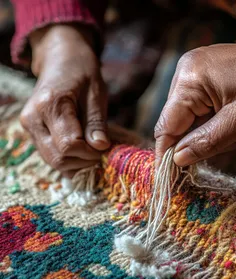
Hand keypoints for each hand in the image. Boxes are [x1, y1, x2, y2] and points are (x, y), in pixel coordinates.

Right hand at [21, 25, 109, 176]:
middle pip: (58, 158)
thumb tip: (100, 147)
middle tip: (102, 151)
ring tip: (93, 150)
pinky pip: (51, 156)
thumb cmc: (82, 73)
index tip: (106, 147)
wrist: (60, 59)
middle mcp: (33, 119)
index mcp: (49, 105)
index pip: (69, 145)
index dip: (90, 153)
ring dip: (77, 163)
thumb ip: (96, 122)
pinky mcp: (33, 132)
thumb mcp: (96, 94)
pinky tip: (83, 152)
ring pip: (53, 161)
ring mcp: (30, 127)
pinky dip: (69, 160)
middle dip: (84, 161)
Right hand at [154, 40, 235, 166]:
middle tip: (227, 144)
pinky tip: (232, 118)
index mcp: (191, 79)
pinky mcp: (203, 72)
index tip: (168, 175)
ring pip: (188, 116)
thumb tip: (177, 160)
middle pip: (177, 121)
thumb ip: (205, 143)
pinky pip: (198, 106)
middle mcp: (186, 70)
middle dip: (197, 140)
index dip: (167, 151)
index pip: (167, 124)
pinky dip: (211, 119)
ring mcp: (194, 69)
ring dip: (207, 130)